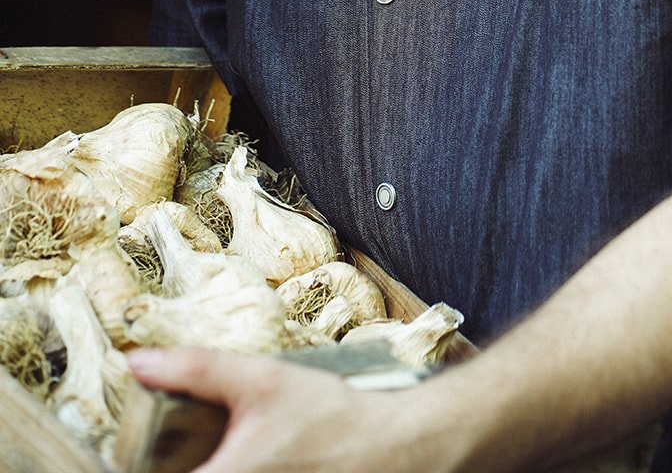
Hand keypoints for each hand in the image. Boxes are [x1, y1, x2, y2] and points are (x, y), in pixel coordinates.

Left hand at [127, 347, 461, 472]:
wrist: (387, 447)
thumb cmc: (326, 415)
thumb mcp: (262, 379)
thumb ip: (196, 370)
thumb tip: (136, 361)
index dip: (138, 465)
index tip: (133, 451)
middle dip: (169, 467)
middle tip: (169, 449)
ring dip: (196, 469)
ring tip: (205, 452)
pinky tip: (236, 461)